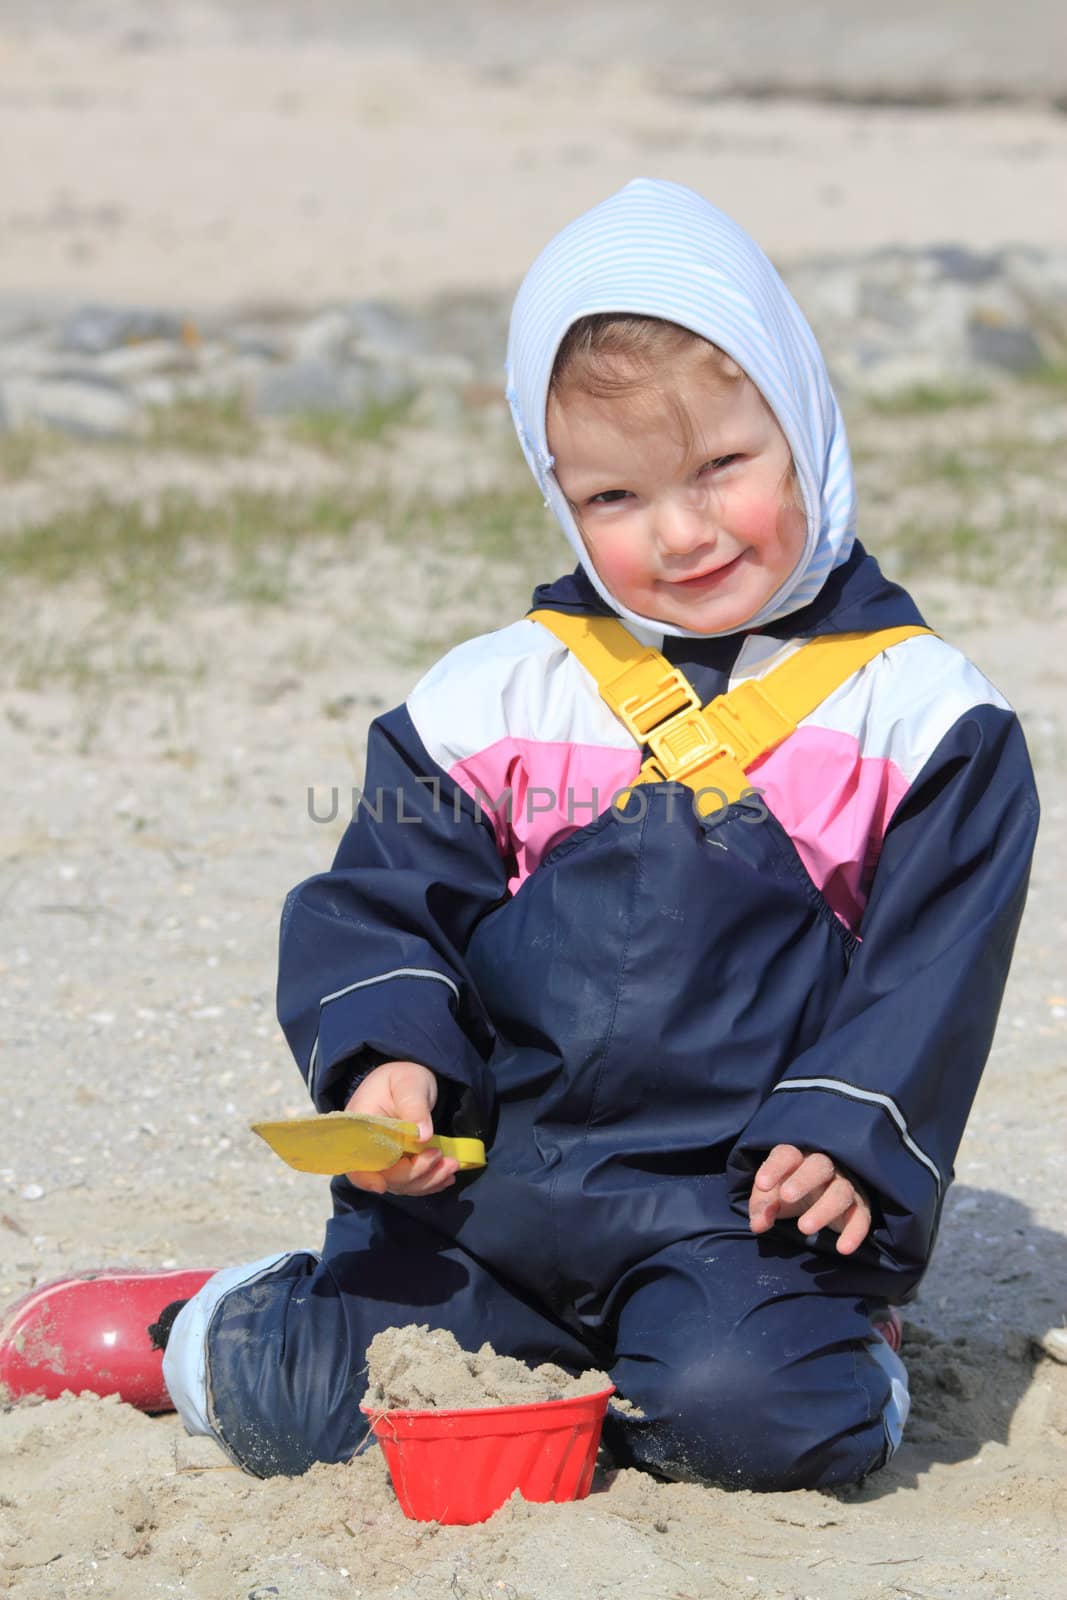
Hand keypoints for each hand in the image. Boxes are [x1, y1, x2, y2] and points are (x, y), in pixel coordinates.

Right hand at [343, 1060, 458, 1197]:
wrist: (409, 1080)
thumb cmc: (404, 1078)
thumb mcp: (410, 1085)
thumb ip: (414, 1107)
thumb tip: (423, 1136)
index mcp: (359, 1127)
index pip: (355, 1161)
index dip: (365, 1179)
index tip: (383, 1186)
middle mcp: (367, 1149)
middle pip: (384, 1176)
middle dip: (415, 1173)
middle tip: (443, 1158)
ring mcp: (382, 1159)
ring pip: (400, 1184)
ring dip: (427, 1180)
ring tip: (452, 1166)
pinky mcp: (398, 1164)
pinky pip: (410, 1182)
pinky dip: (429, 1183)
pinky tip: (446, 1178)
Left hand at [748, 1144, 871, 1254]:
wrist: (817, 1201)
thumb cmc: (790, 1192)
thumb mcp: (771, 1198)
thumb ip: (761, 1207)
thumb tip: (758, 1225)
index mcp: (798, 1158)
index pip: (786, 1155)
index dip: (774, 1168)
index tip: (762, 1184)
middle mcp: (825, 1167)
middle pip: (819, 1166)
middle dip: (803, 1180)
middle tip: (787, 1196)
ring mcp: (845, 1186)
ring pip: (841, 1191)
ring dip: (824, 1209)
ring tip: (803, 1228)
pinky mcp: (860, 1207)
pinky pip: (862, 1217)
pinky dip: (855, 1232)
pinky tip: (842, 1248)